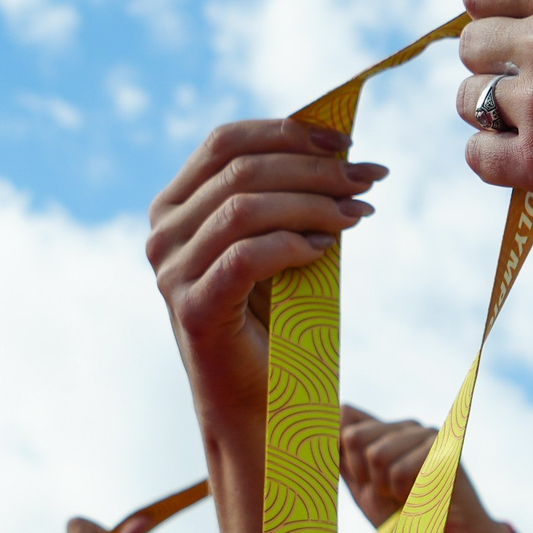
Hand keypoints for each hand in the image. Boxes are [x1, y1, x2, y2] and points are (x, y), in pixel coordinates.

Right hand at [146, 121, 389, 415]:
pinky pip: (246, 257)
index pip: (225, 142)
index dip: (287, 131)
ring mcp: (172, 271)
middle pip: (241, 170)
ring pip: (244, 208)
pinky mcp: (193, 308)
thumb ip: (287, 197)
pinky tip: (324, 250)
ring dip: (313, 203)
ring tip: (359, 214)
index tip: (347, 141)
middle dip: (314, 168)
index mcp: (176, 205)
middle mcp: (163, 232)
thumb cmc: (274, 318)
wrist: (261, 400)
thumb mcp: (277, 241)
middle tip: (368, 178)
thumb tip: (341, 151)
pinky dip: (291, 245)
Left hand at [339, 407, 511, 532]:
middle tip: (384, 492)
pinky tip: (420, 498)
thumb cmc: (405, 520)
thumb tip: (319, 430)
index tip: (353, 476)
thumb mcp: (363, 489)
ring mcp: (428, 435)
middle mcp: (407, 427)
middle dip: (362, 474)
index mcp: (386, 431)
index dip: (337, 445)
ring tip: (404, 497)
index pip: (345, 415)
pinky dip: (404, 494)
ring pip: (377, 454)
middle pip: (355, 436)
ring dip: (385, 487)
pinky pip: (401, 471)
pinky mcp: (445, 449)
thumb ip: (343, 460)